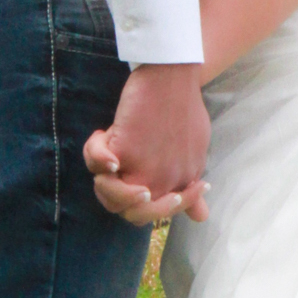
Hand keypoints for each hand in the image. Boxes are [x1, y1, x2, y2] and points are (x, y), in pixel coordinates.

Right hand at [83, 63, 210, 223]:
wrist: (173, 79)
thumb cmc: (184, 110)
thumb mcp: (195, 153)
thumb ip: (190, 185)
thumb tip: (201, 218)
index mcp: (178, 184)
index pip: (153, 215)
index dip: (139, 204)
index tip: (136, 177)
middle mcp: (162, 182)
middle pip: (130, 214)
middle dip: (118, 192)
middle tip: (120, 168)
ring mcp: (143, 170)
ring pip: (108, 195)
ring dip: (104, 175)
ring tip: (113, 153)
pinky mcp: (124, 152)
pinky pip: (97, 165)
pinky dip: (96, 151)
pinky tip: (105, 134)